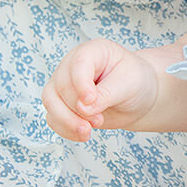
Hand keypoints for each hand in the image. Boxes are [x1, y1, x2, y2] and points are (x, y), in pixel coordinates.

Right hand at [43, 39, 158, 140]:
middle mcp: (72, 65)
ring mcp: (64, 84)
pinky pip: (53, 117)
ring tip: (87, 132)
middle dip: (78, 108)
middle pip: (61, 86)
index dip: (81, 84)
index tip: (91, 100)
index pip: (78, 63)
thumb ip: (107, 94)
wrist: (136, 96)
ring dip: (66, 120)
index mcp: (93, 51)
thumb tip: (83, 108)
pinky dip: (64, 129)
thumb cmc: (135, 82)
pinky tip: (82, 134)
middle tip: (99, 120)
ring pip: (51, 101)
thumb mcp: (130, 84)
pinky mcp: (62, 103)